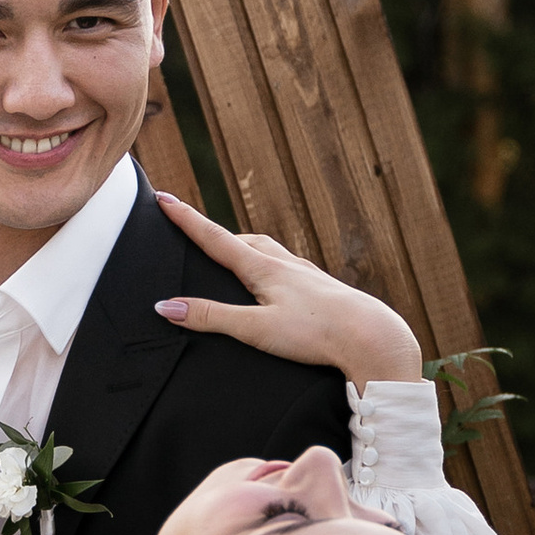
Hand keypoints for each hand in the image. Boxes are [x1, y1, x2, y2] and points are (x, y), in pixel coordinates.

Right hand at [151, 191, 421, 381]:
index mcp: (264, 268)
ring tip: (231, 257)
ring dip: (245, 250)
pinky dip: (270, 267)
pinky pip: (287, 268)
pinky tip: (276, 282)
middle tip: (193, 233)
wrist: (371, 336)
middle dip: (216, 236)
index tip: (163, 198)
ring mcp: (306, 274)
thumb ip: (211, 317)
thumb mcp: (255, 329)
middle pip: (242, 241)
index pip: (214, 238)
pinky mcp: (322, 288)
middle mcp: (285, 263)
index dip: (186, 219)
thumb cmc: (316, 333)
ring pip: (268, 252)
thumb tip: (167, 307)